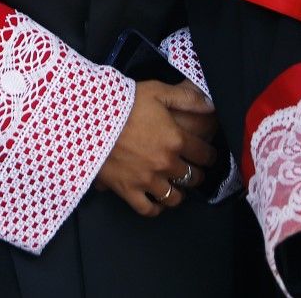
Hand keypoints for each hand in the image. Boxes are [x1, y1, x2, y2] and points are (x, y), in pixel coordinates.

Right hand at [95, 80, 219, 217]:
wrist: (88, 119)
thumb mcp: (157, 91)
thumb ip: (187, 98)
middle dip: (197, 173)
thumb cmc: (124, 103)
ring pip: (174, 197)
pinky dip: (156, 208)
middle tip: (195, 169)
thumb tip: (212, 105)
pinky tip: (159, 202)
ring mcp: (147, 180)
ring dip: (180, 192)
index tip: (209, 155)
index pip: (204, 154)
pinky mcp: (128, 191)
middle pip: (192, 176)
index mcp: (176, 140)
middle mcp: (165, 164)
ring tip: (179, 186)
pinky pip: (147, 209)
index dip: (210, 155)